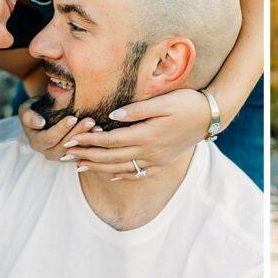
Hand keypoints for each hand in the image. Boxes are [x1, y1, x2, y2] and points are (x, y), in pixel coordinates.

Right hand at [18, 98, 100, 161]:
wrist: (47, 113)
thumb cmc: (37, 109)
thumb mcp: (27, 109)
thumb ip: (29, 116)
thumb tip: (40, 123)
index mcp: (37, 142)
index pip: (49, 139)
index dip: (60, 130)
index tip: (72, 118)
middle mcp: (49, 152)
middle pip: (64, 146)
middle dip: (77, 133)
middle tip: (89, 120)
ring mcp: (63, 155)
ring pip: (76, 150)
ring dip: (87, 139)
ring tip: (97, 126)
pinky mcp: (75, 155)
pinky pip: (84, 152)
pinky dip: (92, 143)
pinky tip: (100, 131)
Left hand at [60, 89, 211, 180]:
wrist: (211, 117)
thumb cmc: (187, 103)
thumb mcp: (163, 101)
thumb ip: (137, 109)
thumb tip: (112, 115)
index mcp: (146, 134)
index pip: (111, 141)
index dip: (89, 141)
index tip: (71, 140)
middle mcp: (149, 151)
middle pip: (112, 157)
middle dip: (88, 156)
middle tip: (66, 156)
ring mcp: (156, 159)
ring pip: (122, 168)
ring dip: (100, 168)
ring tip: (81, 167)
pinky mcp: (162, 162)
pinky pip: (138, 173)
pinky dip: (122, 175)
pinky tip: (112, 176)